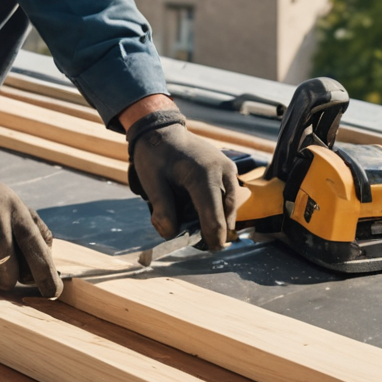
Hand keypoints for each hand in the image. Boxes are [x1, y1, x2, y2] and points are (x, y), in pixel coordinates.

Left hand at [127, 110, 247, 249]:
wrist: (162, 130)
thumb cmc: (155, 155)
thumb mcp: (151, 183)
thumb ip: (162, 210)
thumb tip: (172, 235)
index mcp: (203, 176)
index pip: (214, 217)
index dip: (213, 238)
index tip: (210, 251)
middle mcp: (222, 171)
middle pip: (225, 214)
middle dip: (211, 229)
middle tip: (192, 235)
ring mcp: (229, 169)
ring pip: (228, 206)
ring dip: (214, 217)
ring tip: (190, 215)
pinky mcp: (229, 169)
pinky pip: (228, 196)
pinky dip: (216, 205)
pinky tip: (195, 203)